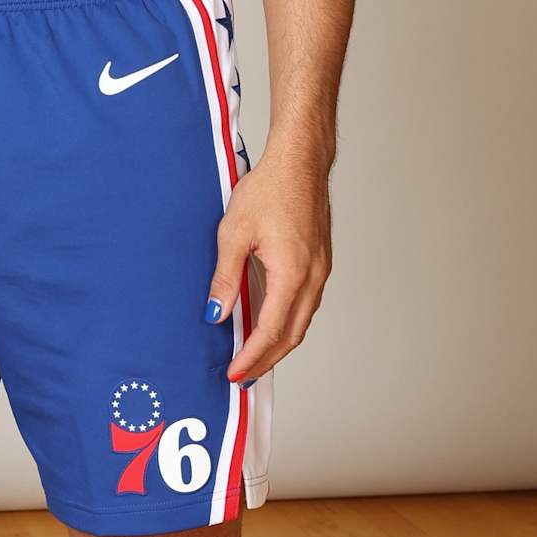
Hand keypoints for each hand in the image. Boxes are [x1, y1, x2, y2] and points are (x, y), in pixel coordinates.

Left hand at [208, 142, 331, 382]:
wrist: (299, 162)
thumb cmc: (269, 189)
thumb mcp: (233, 233)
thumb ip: (225, 277)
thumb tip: (215, 313)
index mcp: (292, 274)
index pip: (271, 331)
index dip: (252, 356)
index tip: (235, 372)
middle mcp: (313, 277)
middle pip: (292, 335)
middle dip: (267, 359)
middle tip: (243, 374)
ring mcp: (320, 270)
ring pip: (302, 321)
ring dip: (278, 342)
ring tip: (254, 355)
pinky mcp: (319, 262)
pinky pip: (306, 303)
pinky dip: (288, 321)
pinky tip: (269, 321)